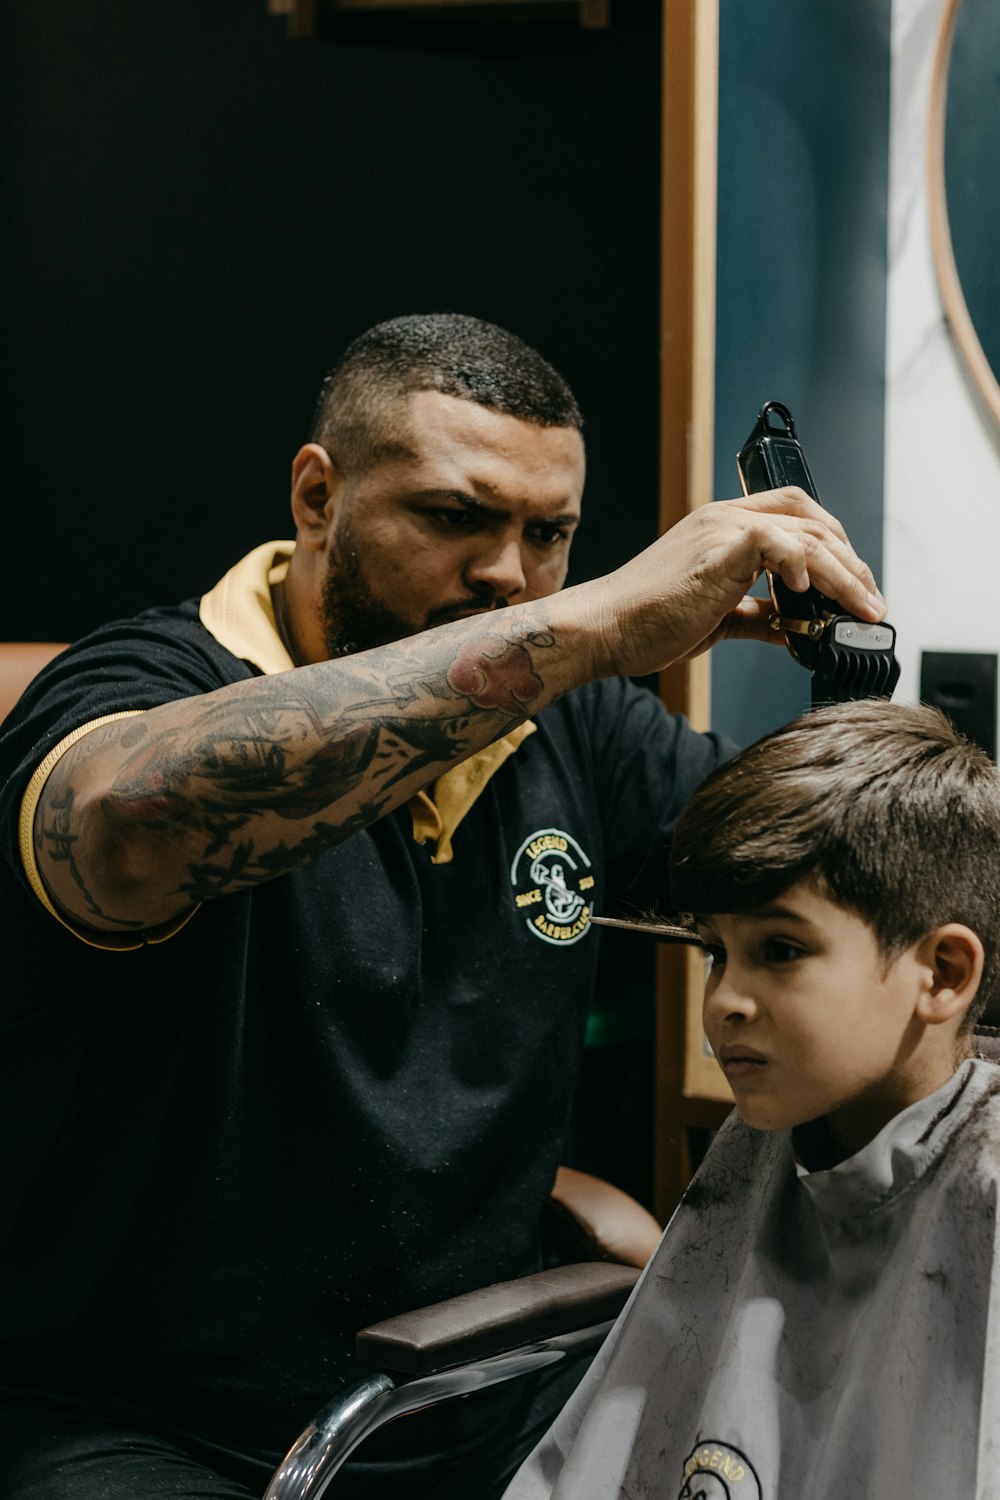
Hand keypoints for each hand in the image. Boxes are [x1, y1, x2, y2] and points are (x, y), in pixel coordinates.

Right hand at [582, 487, 885, 679]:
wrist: (605, 629)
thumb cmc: (646, 624)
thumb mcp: (717, 619)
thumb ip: (758, 616)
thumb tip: (795, 627)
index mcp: (722, 529)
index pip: (796, 517)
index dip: (833, 549)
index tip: (852, 587)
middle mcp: (725, 519)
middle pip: (813, 520)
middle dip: (851, 562)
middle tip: (869, 601)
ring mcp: (722, 529)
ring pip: (807, 534)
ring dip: (844, 575)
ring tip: (862, 608)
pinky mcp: (720, 547)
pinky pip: (779, 542)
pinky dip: (804, 567)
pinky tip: (809, 597)